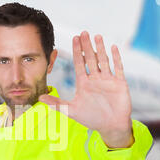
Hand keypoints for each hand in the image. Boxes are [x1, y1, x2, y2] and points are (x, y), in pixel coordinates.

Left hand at [39, 31, 133, 147]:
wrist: (111, 126)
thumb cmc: (92, 119)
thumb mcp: (72, 111)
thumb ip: (57, 104)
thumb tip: (40, 99)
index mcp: (84, 83)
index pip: (79, 63)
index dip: (77, 51)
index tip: (74, 38)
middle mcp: (95, 79)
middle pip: (90, 59)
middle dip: (87, 46)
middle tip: (83, 32)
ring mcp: (107, 80)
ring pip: (103, 60)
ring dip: (100, 49)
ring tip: (97, 36)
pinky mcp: (119, 83)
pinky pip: (118, 68)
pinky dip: (116, 58)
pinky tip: (113, 47)